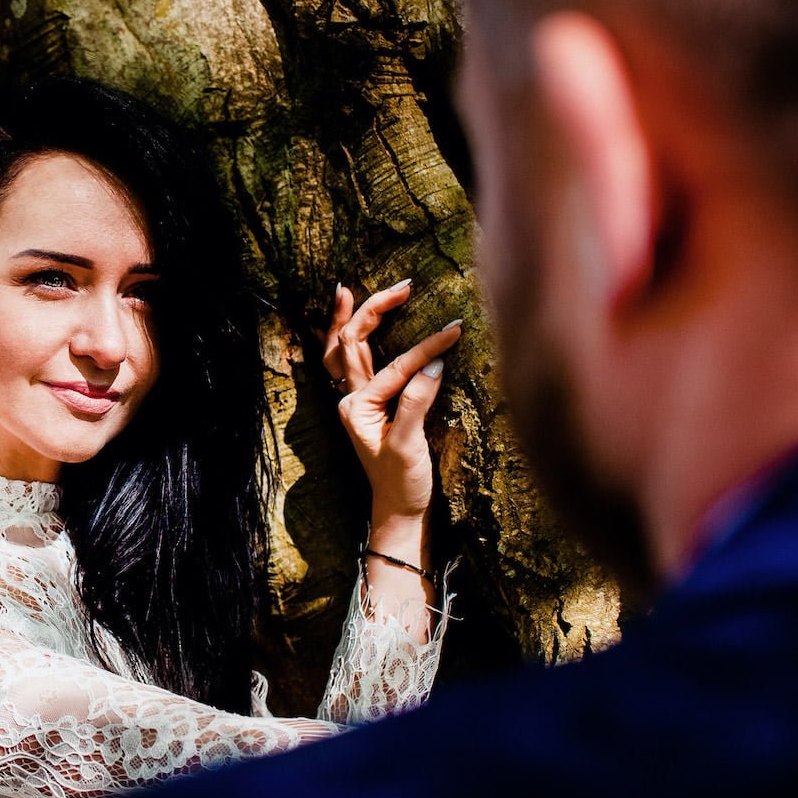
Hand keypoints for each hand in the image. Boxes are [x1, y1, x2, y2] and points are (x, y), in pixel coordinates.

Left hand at [320, 280, 462, 522]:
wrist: (398, 510)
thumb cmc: (403, 483)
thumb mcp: (409, 446)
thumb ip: (416, 403)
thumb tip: (433, 364)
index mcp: (358, 408)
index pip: (395, 366)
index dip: (426, 348)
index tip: (456, 329)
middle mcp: (351, 400)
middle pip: (349, 343)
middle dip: (372, 310)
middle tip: (401, 286)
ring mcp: (357, 401)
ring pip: (341, 350)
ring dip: (346, 319)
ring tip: (346, 290)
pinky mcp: (368, 405)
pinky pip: (350, 363)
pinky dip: (349, 339)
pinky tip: (353, 324)